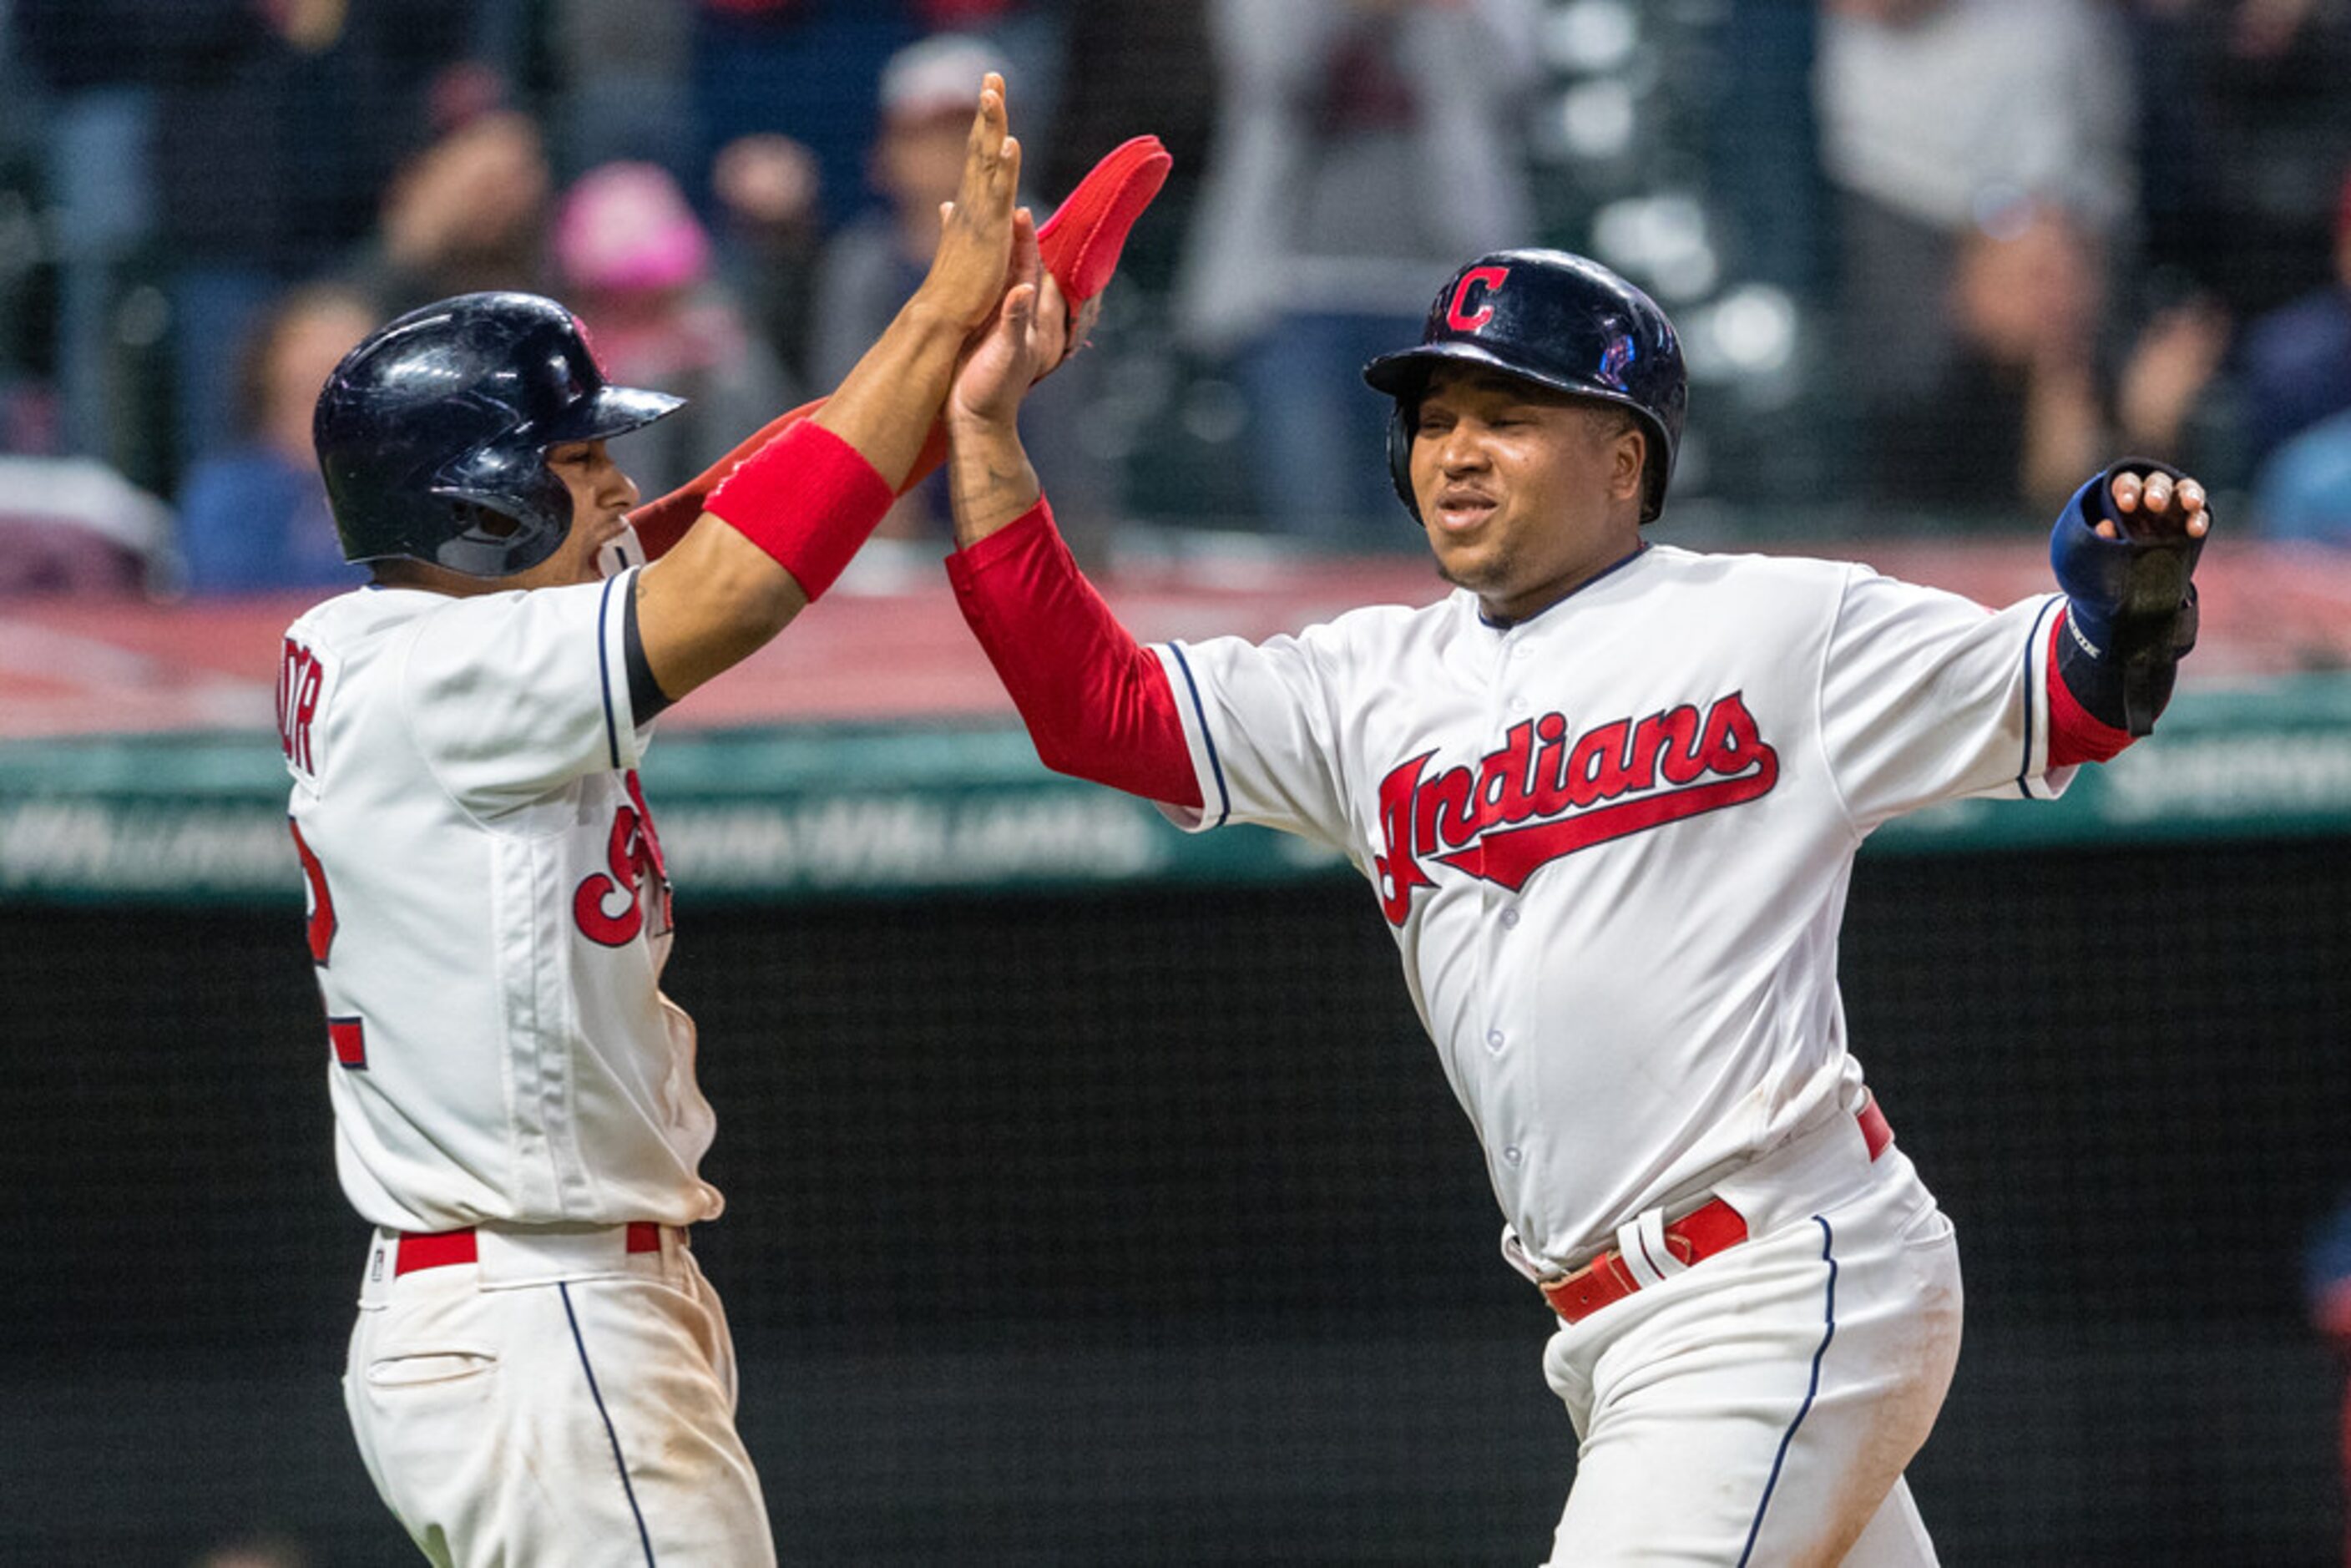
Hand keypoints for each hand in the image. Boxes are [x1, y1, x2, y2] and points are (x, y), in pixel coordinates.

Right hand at [913, 74, 1021, 333]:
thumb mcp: (959, 246)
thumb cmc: (954, 289)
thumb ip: (955, 222)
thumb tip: (946, 206)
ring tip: (994, 91)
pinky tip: (1010, 142)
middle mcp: (972, 203)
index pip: (977, 156)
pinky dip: (1004, 167)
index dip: (983, 124)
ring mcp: (980, 215)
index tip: (988, 93)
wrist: (942, 316)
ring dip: (991, 125)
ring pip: (986, 160)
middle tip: (991, 75)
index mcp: (970, 206)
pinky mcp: (990, 231)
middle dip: (987, 110)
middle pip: (980, 146)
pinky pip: (998, 193)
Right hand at [949, 209, 1052, 428]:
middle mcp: (1010, 308)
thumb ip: (1015, 322)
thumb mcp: (1008, 356)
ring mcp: (989, 313)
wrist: (974, 420)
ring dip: (975, 240)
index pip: (1029, 266)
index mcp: (1028, 314)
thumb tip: (1022, 287)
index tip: (1018, 210)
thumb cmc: (997, 392)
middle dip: (998, 228)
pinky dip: (955, 262)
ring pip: (984, 267)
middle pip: (1007, 258)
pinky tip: (942, 245)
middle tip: (988, 196)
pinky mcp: (968, 321)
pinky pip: (965, 283)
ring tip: (958, 208)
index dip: (1024, 239)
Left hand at [2099, 467, 2211, 541]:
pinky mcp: (2191, 519)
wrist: (2133, 565)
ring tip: (2191, 505)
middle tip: (2155, 503)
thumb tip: (2106, 528)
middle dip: (2157, 491)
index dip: (2127, 491)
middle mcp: (2152, 492)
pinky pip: (2199, 514)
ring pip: (2185, 490)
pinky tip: (2196, 530)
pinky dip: (2199, 519)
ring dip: (2189, 495)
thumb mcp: (2103, 542)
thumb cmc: (2114, 546)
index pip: (2127, 483)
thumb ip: (2102, 535)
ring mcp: (2175, 504)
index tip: (2125, 506)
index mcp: (2126, 493)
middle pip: (2157, 483)